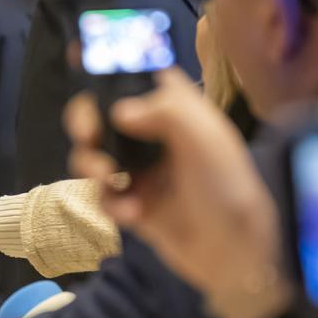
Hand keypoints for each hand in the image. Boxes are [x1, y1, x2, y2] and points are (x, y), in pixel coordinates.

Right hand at [66, 77, 287, 317]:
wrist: (233, 252)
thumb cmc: (227, 187)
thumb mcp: (204, 139)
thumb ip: (164, 111)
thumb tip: (119, 111)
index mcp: (176, 109)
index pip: (138, 75)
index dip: (110, 69)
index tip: (84, 65)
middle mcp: (156, 135)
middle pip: (103, 114)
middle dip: (86, 122)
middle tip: (87, 134)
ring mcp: (143, 171)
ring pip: (95, 155)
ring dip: (91, 165)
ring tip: (106, 178)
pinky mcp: (134, 204)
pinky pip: (104, 196)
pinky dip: (110, 203)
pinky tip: (132, 214)